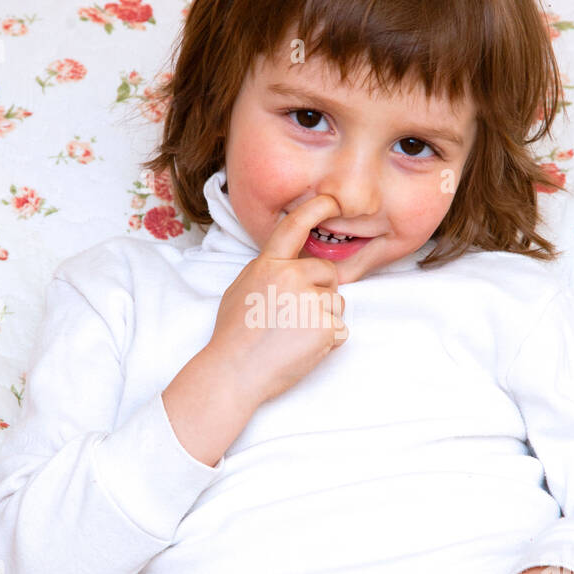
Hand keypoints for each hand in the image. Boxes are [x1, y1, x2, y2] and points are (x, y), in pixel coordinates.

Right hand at [205, 194, 349, 406]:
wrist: (233, 373)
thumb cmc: (233, 336)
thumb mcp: (241, 290)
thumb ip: (268, 272)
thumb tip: (290, 266)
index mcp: (268, 265)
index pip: (294, 228)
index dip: (315, 209)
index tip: (332, 200)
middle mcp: (290, 276)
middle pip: (328, 273)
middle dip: (321, 291)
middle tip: (295, 317)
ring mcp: (309, 301)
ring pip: (336, 303)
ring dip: (324, 320)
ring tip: (294, 337)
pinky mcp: (324, 326)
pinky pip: (340, 330)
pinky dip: (327, 343)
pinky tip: (302, 350)